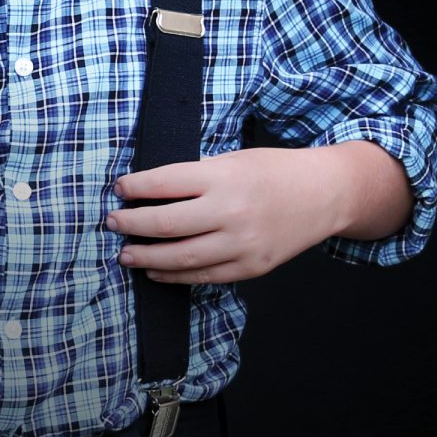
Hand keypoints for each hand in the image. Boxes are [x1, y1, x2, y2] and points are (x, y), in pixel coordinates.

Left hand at [105, 142, 408, 284]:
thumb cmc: (274, 171)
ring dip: (146, 256)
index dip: (134, 188)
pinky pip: (204, 276)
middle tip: (112, 222)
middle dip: (131, 224)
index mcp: (223, 177)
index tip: (118, 189)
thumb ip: (194, 176)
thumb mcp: (232, 160)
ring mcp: (242, 244)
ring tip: (125, 253)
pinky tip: (155, 270)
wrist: (325, 194)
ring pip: (180, 257)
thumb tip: (146, 190)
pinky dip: (174, 276)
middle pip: (165, 224)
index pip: (163, 183)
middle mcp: (231, 212)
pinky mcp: (251, 267)